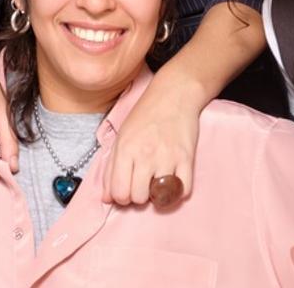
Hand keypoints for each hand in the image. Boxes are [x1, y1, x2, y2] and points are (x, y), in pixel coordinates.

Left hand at [102, 72, 199, 206]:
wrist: (174, 94)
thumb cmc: (145, 115)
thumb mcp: (122, 136)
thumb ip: (110, 168)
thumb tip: (106, 198)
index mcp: (125, 148)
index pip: (118, 192)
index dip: (121, 196)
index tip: (127, 188)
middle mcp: (145, 154)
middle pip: (138, 198)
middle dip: (139, 195)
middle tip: (143, 182)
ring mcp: (167, 157)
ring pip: (158, 198)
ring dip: (157, 195)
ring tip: (157, 181)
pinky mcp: (187, 158)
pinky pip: (183, 190)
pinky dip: (179, 191)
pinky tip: (173, 180)